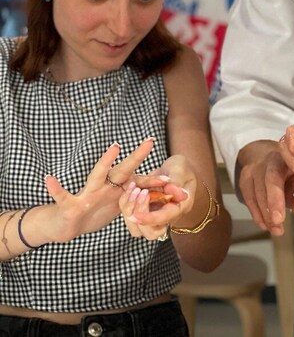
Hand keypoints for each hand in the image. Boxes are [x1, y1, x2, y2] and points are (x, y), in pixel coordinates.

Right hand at [42, 139, 159, 242]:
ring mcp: (87, 194)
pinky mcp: (70, 205)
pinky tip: (49, 179)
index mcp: (115, 190)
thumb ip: (133, 199)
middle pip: (122, 171)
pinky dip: (56, 188)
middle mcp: (103, 187)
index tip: (170, 177)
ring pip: (97, 176)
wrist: (65, 226)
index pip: (137, 182)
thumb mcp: (116, 206)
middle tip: (150, 142)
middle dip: (136, 157)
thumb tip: (157, 198)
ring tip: (114, 147)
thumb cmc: (93, 212)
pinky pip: (62, 196)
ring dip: (105, 162)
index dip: (153, 180)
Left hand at [120, 154, 194, 240]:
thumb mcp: (180, 169)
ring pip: (138, 230)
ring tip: (133, 190)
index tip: (136, 216)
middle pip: (151, 233)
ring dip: (130, 213)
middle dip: (139, 219)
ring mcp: (155, 216)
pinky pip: (131, 218)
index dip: (150, 219)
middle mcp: (167, 216)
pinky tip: (129, 189)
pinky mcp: (145, 212)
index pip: (165, 218)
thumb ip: (176, 180)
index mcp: (180, 207)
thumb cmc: (180, 168)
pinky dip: (126, 205)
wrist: (175, 170)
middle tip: (137, 195)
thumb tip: (174, 191)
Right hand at [238, 140, 293, 235]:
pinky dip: (256, 214)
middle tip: (278, 228)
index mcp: (284, 160)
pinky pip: (248, 199)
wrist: (269, 154)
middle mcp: (265, 162)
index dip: (275, 199)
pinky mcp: (244, 179)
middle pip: (262, 188)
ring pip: (254, 195)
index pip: (275, 178)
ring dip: (264, 216)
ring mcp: (252, 170)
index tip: (279, 218)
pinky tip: (265, 224)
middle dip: (270, 210)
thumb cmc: (291, 170)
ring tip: (275, 229)